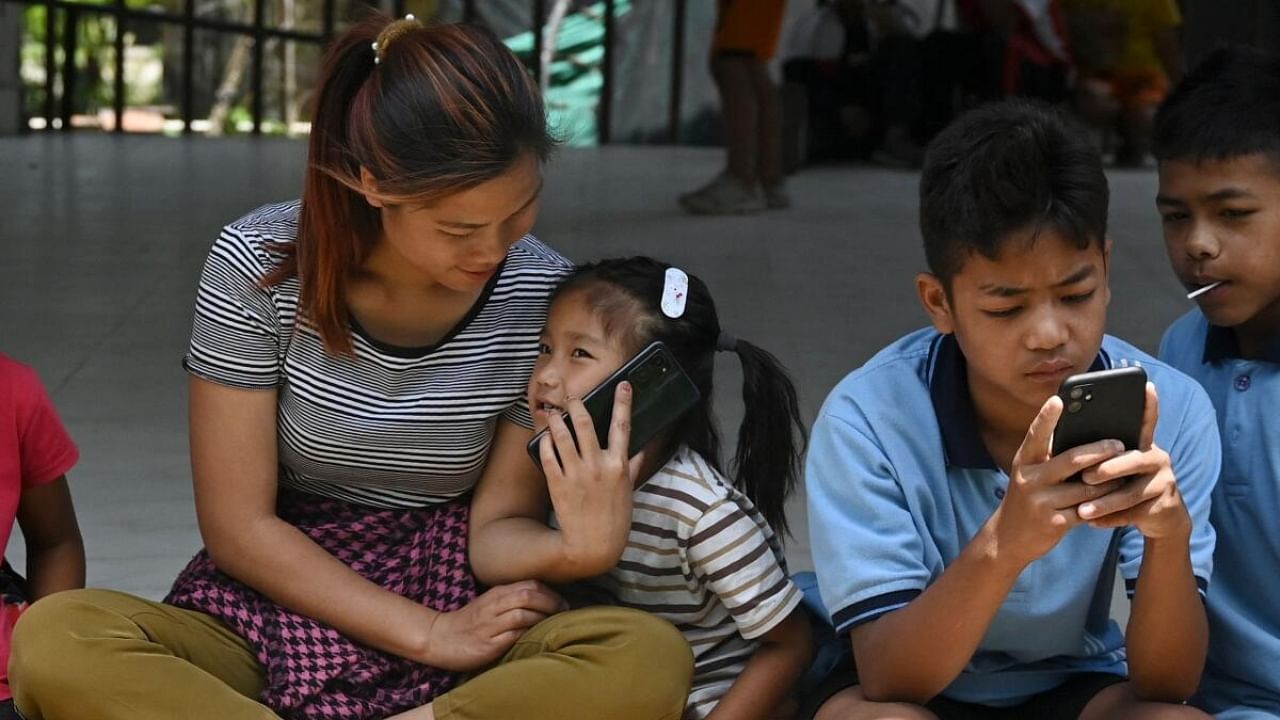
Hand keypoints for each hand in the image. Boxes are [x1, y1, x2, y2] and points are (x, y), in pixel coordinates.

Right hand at [422, 580, 565, 670]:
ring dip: (543, 619)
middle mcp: (494, 606)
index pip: (529, 585)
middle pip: (528, 596)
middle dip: (551, 603)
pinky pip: (513, 636)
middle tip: (564, 613)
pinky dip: (528, 635)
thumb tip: (545, 601)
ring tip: (554, 625)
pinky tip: (537, 638)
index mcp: (496, 593)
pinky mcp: (488, 645)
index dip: (550, 592)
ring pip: (522, 614)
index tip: (562, 603)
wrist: (441, 638)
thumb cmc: (471, 622)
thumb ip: (512, 599)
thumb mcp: (490, 604)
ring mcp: (490, 625)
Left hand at [538, 382, 646, 575]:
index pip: (623, 426)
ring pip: (563, 436)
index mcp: (618, 465)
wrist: (592, 547)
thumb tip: (642, 450)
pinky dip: (545, 443)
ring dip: (556, 420)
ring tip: (553, 412)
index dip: (623, 402)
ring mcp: (576, 474)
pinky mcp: (558, 483)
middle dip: (577, 405)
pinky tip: (544, 437)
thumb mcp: (629, 492)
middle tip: (571, 397)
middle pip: (586, 424)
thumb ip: (634, 467)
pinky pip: (548, 455)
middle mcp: (598, 465)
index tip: (623, 385)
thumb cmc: (615, 521)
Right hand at [989, 395, 1128, 566]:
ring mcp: (1041, 502)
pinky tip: (1117, 499)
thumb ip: (1048, 458)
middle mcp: (1030, 480)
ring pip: (1086, 487)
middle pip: (1071, 459)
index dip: (1046, 418)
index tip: (1059, 400)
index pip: (1035, 436)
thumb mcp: (1029, 475)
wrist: (1008, 539)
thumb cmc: (1027, 499)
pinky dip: (1105, 504)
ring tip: (1126, 471)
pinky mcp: (1055, 523)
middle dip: (1099, 450)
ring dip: (1110, 480)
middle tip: (1119, 444)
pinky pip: (1088, 510)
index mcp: (1024, 463)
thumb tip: (1081, 436)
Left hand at [1074, 383, 1191, 540]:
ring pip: (1131, 492)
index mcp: (1142, 444)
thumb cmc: (1124, 484)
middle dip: (1108, 470)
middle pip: (1133, 460)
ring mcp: (1164, 482)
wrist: (1159, 517)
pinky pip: (1134, 513)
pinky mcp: (1164, 505)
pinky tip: (1091, 523)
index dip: (1149, 404)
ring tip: (1082, 510)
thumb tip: (1062, 441)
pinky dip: (1111, 519)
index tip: (1146, 385)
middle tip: (1086, 478)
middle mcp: (1157, 458)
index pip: (1147, 421)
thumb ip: (1098, 453)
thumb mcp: (1115, 467)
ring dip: (1104, 502)